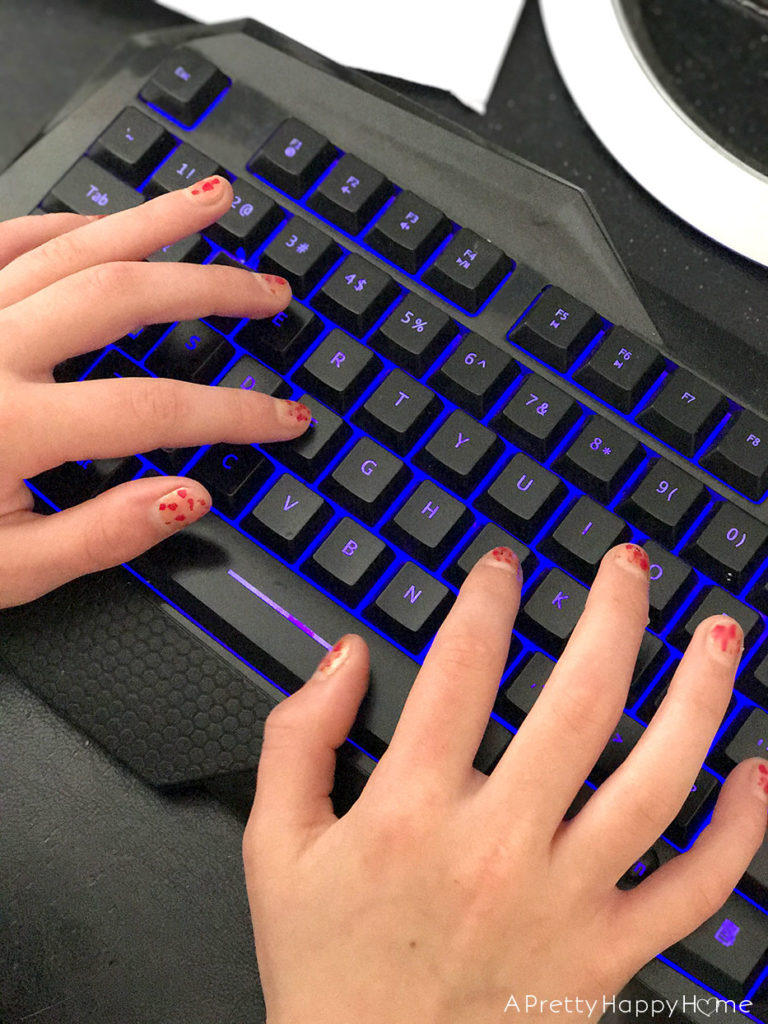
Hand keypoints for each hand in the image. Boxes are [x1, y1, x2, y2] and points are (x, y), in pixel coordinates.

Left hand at [0, 176, 308, 606]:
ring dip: (151, 223)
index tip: (285, 417)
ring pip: (71, 246)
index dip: (236, 413)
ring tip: (212, 204)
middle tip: (270, 292)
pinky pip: (7, 239)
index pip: (155, 408)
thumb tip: (188, 497)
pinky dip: (64, 224)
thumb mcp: (8, 569)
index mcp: (9, 427)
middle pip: (123, 298)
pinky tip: (108, 223)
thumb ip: (101, 535)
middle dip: (212, 289)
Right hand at [243, 543, 766, 1022]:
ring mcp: (564, 900)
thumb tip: (346, 660)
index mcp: (412, 812)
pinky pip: (695, 890)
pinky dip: (739, 833)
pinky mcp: (606, 954)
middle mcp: (498, 846)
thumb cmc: (326, 968)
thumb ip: (298, 739)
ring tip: (717, 638)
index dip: (488, 599)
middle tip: (630, 568)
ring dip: (696, 698)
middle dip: (614, 616)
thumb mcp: (276, 846)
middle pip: (579, 703)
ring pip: (656, 780)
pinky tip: (755, 776)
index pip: (461, 670)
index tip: (505, 566)